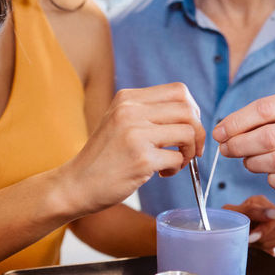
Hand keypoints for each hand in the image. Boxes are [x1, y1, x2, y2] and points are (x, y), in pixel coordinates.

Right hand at [62, 83, 205, 214]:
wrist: (76, 184)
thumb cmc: (103, 157)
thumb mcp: (119, 121)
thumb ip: (148, 113)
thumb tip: (191, 114)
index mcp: (128, 98)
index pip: (179, 91)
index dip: (193, 110)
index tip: (189, 128)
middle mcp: (131, 111)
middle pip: (188, 110)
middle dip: (198, 132)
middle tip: (192, 149)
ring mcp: (135, 134)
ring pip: (188, 132)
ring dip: (190, 151)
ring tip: (177, 162)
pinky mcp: (141, 159)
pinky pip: (178, 159)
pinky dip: (177, 168)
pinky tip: (163, 173)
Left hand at [213, 90, 274, 195]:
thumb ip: (264, 118)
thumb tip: (224, 131)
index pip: (264, 109)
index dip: (236, 123)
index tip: (219, 133)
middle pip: (268, 137)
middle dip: (239, 145)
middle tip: (227, 150)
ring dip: (254, 164)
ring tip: (248, 162)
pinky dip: (273, 181)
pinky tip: (269, 176)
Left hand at [222, 195, 274, 255]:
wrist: (219, 242)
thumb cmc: (224, 225)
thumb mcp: (232, 215)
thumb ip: (253, 211)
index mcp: (260, 202)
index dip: (263, 230)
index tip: (250, 238)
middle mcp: (270, 212)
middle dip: (265, 238)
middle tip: (249, 240)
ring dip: (267, 244)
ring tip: (253, 243)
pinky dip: (271, 249)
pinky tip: (259, 247)